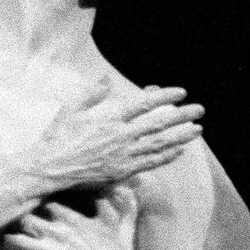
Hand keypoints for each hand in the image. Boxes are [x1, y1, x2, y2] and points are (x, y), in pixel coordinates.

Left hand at [0, 199, 141, 249]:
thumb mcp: (114, 224)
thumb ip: (106, 206)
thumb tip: (111, 189)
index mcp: (70, 218)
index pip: (41, 204)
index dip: (33, 208)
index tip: (30, 214)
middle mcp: (58, 233)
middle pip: (22, 220)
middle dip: (15, 226)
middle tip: (12, 232)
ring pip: (15, 243)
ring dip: (8, 246)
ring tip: (6, 249)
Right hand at [30, 83, 201, 191]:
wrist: (49, 169)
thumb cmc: (57, 137)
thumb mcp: (71, 108)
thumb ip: (92, 93)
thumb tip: (106, 78)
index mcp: (110, 116)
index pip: (145, 103)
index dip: (166, 96)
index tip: (180, 92)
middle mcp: (121, 135)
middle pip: (159, 123)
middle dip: (182, 115)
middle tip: (200, 110)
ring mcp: (123, 154)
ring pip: (159, 143)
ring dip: (181, 136)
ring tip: (198, 130)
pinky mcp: (122, 171)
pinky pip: (150, 163)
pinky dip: (166, 156)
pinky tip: (179, 151)